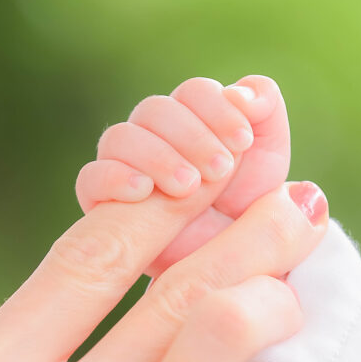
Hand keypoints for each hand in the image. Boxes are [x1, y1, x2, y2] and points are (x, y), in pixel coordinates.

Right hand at [76, 76, 291, 275]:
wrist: (233, 270)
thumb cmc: (251, 211)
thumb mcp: (269, 157)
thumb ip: (265, 110)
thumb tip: (242, 91)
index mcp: (193, 119)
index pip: (193, 93)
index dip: (217, 108)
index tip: (244, 141)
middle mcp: (153, 137)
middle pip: (155, 109)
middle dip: (191, 136)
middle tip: (220, 170)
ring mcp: (123, 167)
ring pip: (120, 137)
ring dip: (157, 157)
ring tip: (187, 188)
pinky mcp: (101, 203)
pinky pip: (90, 178)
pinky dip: (115, 178)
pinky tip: (143, 191)